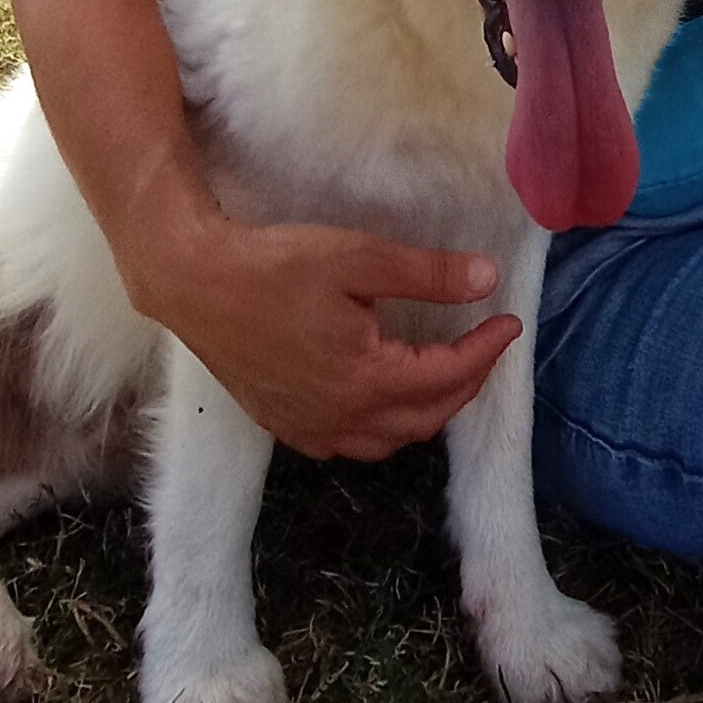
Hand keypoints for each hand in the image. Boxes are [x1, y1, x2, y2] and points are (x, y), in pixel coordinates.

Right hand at [126, 205, 520, 462]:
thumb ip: (427, 274)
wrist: (193, 283)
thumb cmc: (273, 265)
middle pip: (426, 418)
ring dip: (427, 413)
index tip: (509, 322)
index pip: (449, 376)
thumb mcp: (358, 258)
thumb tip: (485, 279)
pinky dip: (383, 429)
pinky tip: (384, 402)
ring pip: (389, 441)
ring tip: (445, 376)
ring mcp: (309, 429)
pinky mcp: (284, 426)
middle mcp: (341, 418)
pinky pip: (349, 445)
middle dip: (466, 386)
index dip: (486, 351)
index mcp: (366, 379)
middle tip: (484, 348)